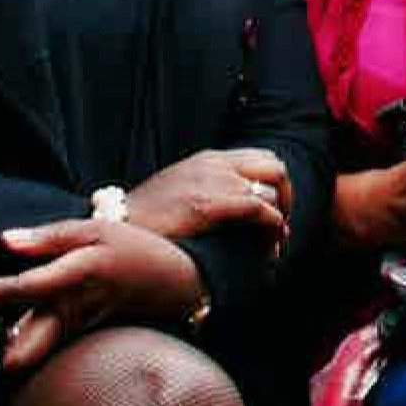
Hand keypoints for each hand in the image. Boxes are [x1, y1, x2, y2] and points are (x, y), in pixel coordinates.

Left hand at [0, 219, 205, 372]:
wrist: (176, 282)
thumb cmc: (134, 250)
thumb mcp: (93, 230)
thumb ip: (47, 237)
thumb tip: (3, 242)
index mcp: (76, 282)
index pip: (19, 292)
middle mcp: (71, 317)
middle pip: (15, 354)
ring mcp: (72, 334)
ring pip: (22, 360)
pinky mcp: (73, 339)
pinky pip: (33, 350)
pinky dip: (4, 344)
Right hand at [123, 147, 292, 247]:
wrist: (118, 225)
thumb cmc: (148, 218)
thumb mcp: (183, 191)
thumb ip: (211, 191)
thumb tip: (241, 213)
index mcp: (210, 159)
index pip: (262, 158)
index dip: (276, 186)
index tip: (276, 214)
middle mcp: (215, 164)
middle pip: (275, 168)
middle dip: (287, 198)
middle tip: (280, 229)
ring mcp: (213, 181)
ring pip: (271, 191)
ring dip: (281, 219)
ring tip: (273, 246)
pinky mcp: (209, 203)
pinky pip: (260, 209)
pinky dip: (272, 227)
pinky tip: (268, 247)